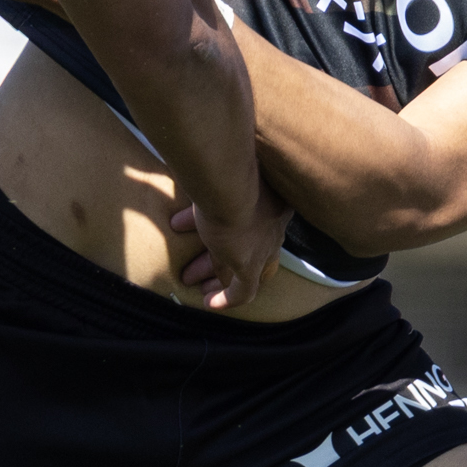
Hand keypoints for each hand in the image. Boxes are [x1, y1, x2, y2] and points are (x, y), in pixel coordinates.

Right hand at [169, 181, 286, 311]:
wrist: (227, 178)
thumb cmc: (225, 162)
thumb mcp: (227, 170)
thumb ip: (220, 175)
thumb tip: (201, 169)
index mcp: (276, 200)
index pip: (262, 223)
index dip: (239, 230)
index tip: (220, 235)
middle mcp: (274, 225)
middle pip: (251, 247)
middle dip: (225, 254)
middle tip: (204, 261)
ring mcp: (262, 245)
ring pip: (238, 266)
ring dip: (213, 272)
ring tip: (190, 278)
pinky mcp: (247, 264)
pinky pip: (241, 290)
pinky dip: (226, 299)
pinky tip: (209, 304)